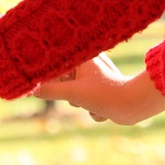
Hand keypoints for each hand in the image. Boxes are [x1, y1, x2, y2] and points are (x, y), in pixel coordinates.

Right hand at [33, 53, 164, 124]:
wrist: (134, 106)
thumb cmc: (106, 94)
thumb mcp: (73, 94)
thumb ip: (49, 90)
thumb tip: (29, 89)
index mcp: (82, 55)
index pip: (55, 59)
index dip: (46, 71)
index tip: (35, 78)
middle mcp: (88, 63)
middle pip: (62, 79)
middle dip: (69, 94)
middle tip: (77, 96)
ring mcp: (94, 77)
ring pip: (73, 92)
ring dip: (80, 102)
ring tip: (93, 102)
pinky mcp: (99, 90)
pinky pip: (84, 99)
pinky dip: (90, 107)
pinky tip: (100, 109)